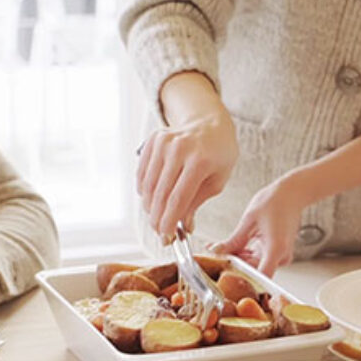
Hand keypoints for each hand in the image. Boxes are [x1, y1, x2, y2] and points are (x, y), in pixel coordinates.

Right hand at [137, 107, 238, 238]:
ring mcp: (164, 143)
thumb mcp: (217, 181)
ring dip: (149, 207)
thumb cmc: (219, 154)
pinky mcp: (153, 141)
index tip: (166, 237)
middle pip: (161, 194)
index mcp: (200, 161)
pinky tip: (151, 200)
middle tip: (160, 233)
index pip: (178, 198)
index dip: (169, 221)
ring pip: (148, 185)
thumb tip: (183, 227)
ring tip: (156, 218)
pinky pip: (142, 173)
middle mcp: (179, 149)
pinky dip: (144, 191)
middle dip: (157, 218)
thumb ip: (197, 203)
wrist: (210, 124)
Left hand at [209, 176, 305, 276]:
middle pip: (254, 271)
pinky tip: (236, 246)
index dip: (241, 277)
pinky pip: (259, 259)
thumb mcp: (249, 220)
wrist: (292, 194)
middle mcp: (281, 256)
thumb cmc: (275, 201)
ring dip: (239, 259)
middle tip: (217, 254)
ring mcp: (281, 255)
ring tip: (224, 247)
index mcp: (276, 249)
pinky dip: (246, 255)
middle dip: (234, 264)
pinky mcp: (278, 253)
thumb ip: (233, 241)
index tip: (224, 271)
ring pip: (255, 266)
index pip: (260, 277)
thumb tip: (217, 252)